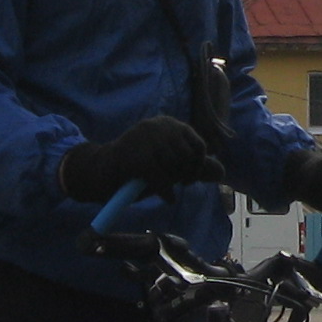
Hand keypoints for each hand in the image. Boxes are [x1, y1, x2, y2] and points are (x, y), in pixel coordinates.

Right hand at [59, 117, 221, 205]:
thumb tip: (222, 172)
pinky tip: (165, 197)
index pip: (199, 145)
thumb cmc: (136, 168)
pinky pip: (161, 178)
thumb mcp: (168, 166)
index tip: (187, 178)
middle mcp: (158, 126)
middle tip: (176, 184)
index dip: (198, 166)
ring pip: (175, 166)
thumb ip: (193, 168)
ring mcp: (145, 139)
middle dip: (187, 175)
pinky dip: (166, 191)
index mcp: (168, 124)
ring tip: (165, 188)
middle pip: (189, 156)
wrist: (98, 171)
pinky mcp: (135, 156)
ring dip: (174, 183)